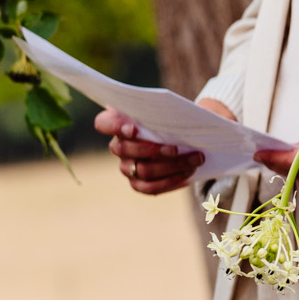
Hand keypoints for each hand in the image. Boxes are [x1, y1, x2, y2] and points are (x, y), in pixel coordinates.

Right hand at [98, 99, 233, 194]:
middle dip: (152, 149)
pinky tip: (188, 173)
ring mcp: (126, 166)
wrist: (184, 138)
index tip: (134, 128)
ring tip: (195, 159)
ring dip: (172, 166)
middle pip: (124, 149)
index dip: (115, 127)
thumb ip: (163, 113)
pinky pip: (150, 187)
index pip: (103, 123)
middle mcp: (117, 146)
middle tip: (176, 148)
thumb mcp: (168, 112)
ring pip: (142, 170)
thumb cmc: (172, 120)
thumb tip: (177, 120)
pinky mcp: (137, 183)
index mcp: (118, 123)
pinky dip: (172, 181)